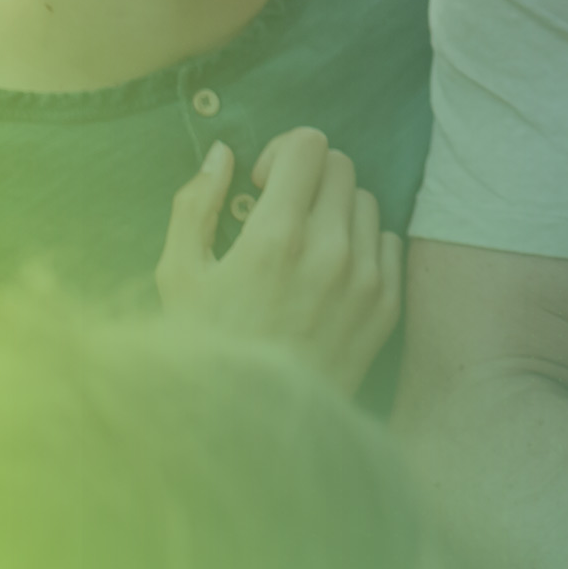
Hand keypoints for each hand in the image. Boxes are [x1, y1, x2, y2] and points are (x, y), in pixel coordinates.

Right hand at [156, 129, 402, 391]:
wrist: (252, 423)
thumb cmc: (207, 347)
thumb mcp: (179, 275)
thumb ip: (196, 205)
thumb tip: (224, 153)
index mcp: (277, 237)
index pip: (309, 145)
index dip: (282, 153)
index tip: (264, 183)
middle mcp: (331, 252)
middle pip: (341, 166)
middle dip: (309, 177)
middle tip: (282, 211)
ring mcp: (366, 279)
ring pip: (367, 201)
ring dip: (336, 209)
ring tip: (305, 246)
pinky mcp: (387, 305)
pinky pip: (388, 241)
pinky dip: (361, 244)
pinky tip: (330, 271)